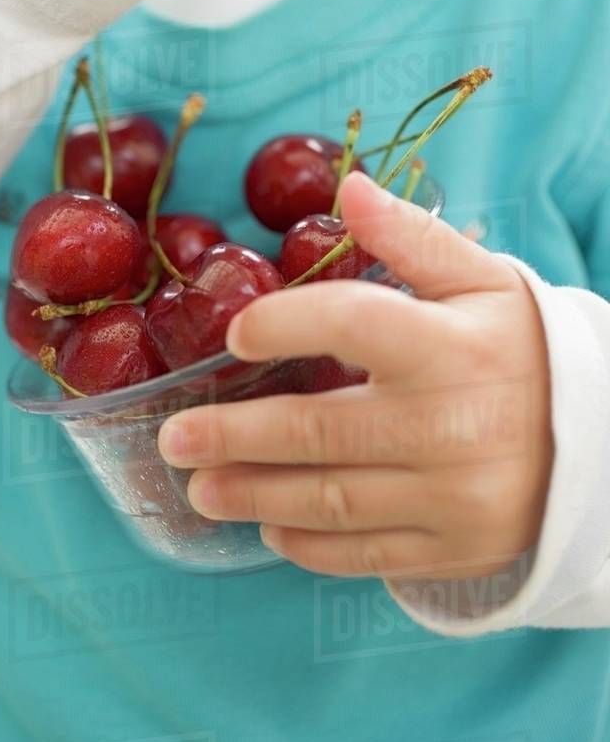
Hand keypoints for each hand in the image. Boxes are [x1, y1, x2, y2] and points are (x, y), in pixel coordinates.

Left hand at [158, 171, 552, 581]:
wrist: (601, 440)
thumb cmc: (522, 349)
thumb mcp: (481, 282)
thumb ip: (412, 237)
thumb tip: (347, 188)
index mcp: (452, 346)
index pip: (352, 325)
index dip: (284, 325)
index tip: (234, 335)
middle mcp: (451, 424)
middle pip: (321, 429)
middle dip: (234, 435)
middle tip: (175, 437)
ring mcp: (453, 496)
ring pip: (332, 499)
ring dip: (253, 494)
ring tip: (200, 486)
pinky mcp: (456, 546)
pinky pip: (367, 553)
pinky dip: (309, 543)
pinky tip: (268, 525)